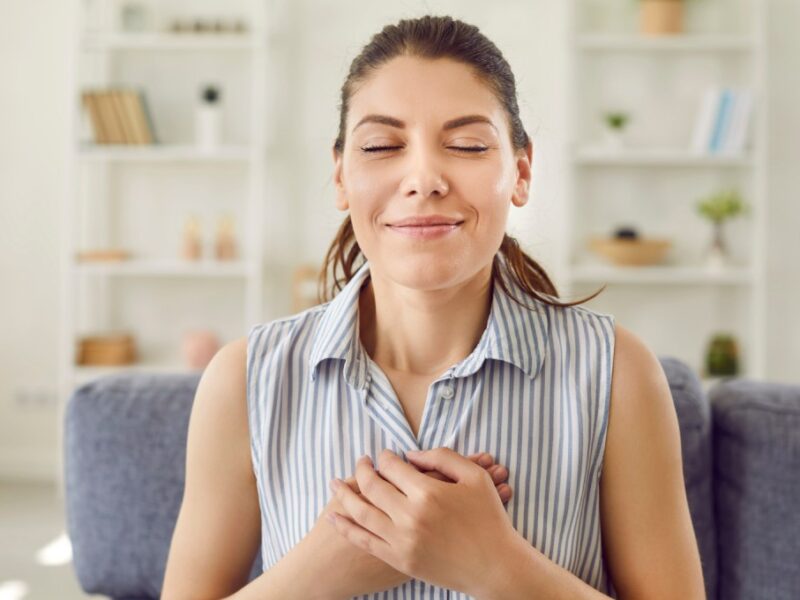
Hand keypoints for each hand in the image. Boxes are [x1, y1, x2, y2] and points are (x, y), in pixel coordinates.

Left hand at [327, 448, 520, 596]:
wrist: (495, 566)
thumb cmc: (488, 518)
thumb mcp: (474, 477)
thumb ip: (443, 457)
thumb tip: (411, 455)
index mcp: (428, 493)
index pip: (391, 466)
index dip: (385, 457)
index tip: (385, 455)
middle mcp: (411, 517)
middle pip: (372, 486)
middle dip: (362, 469)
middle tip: (360, 462)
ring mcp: (403, 542)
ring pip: (361, 513)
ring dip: (343, 495)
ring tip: (334, 483)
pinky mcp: (400, 561)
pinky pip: (364, 541)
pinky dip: (345, 528)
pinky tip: (333, 516)